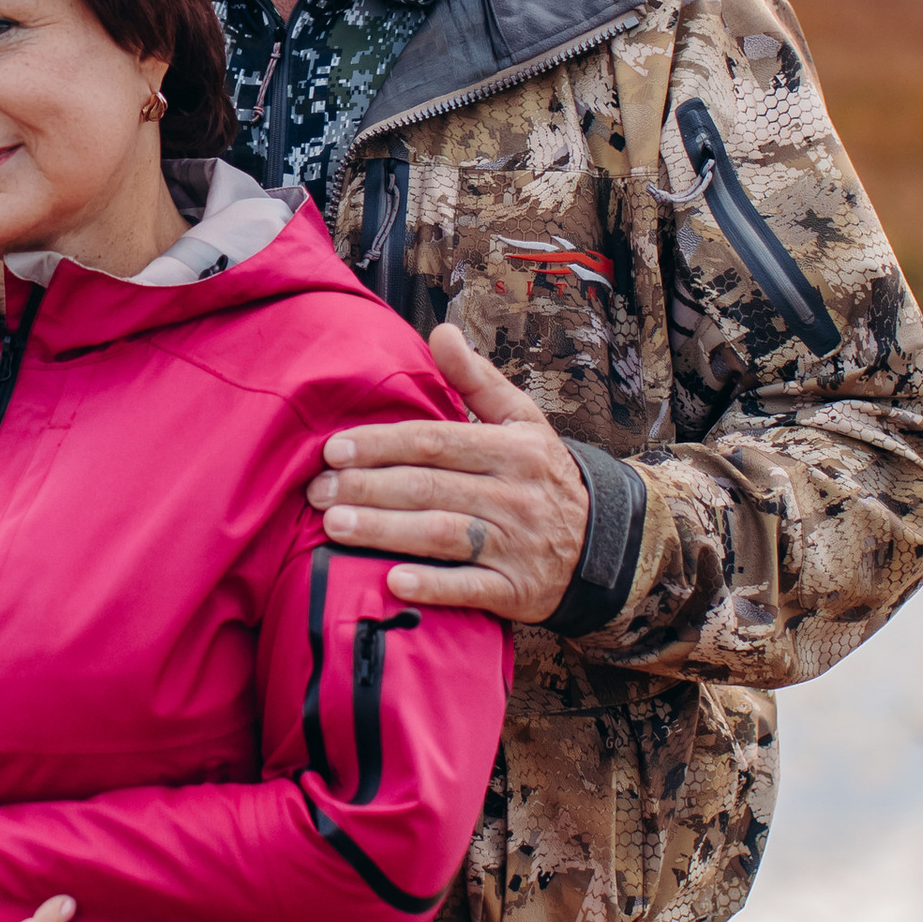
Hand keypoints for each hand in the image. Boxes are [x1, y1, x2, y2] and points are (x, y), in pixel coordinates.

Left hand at [307, 324, 590, 620]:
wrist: (605, 543)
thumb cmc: (542, 473)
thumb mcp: (521, 420)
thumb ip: (476, 379)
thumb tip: (440, 331)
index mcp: (511, 449)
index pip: (435, 441)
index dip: (382, 444)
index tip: (334, 449)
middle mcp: (514, 495)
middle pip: (429, 487)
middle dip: (367, 488)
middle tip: (317, 491)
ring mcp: (516, 545)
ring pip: (442, 535)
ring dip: (385, 532)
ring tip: (333, 528)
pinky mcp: (516, 590)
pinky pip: (471, 588)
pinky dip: (432, 586)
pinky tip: (392, 582)